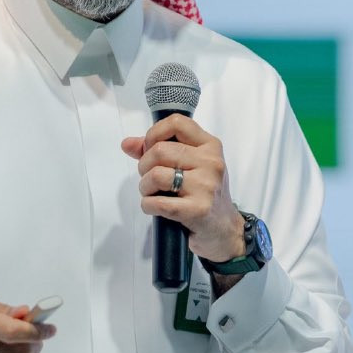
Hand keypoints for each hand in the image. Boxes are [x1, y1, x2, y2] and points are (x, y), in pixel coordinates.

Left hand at [121, 114, 244, 262]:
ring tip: (151, 193)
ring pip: (156, 175)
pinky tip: (154, 208)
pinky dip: (148, 205)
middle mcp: (211, 162)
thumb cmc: (204, 194)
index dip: (154, 134)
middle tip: (149, 178)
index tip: (150, 149)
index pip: (177, 123)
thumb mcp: (190, 166)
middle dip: (144, 166)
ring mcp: (206, 186)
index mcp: (210, 146)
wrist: (224, 230)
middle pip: (160, 150)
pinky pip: (158, 202)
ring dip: (145, 187)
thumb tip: (128, 143)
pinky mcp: (198, 210)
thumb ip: (158, 150)